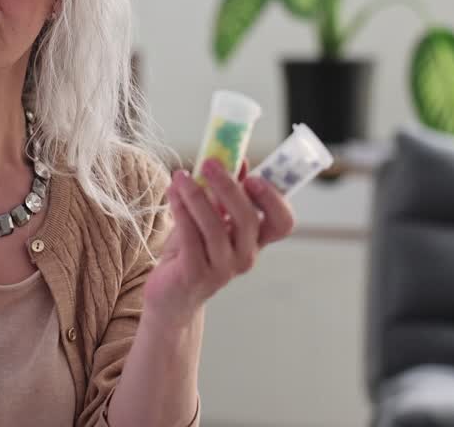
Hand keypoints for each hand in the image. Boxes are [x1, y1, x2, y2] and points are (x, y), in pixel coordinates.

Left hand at [142, 158, 295, 330]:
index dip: (274, 200)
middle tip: (209, 163)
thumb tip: (236, 158)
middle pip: (247, 219)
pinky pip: (190, 237)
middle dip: (228, 187)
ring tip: (180, 176)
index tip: (254, 176)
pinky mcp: (195, 274)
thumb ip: (223, 192)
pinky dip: (181, 210)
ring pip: (215, 227)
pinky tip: (172, 193)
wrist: (170, 295)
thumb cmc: (191, 252)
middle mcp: (245, 256)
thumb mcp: (210, 219)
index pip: (283, 223)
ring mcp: (222, 269)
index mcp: (255, 240)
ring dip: (197, 196)